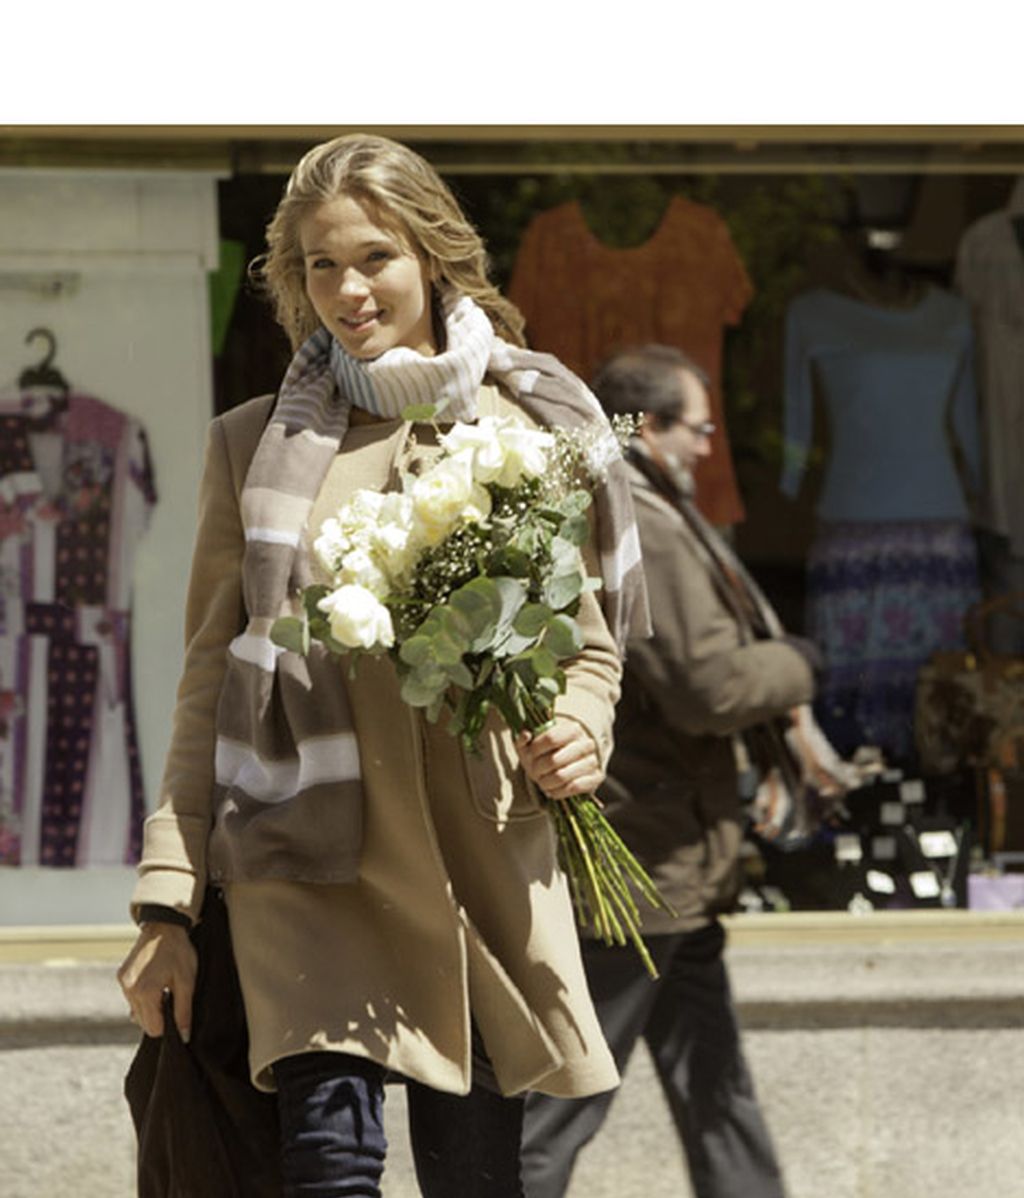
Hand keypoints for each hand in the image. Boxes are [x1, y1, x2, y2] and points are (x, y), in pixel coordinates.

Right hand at [117, 923, 196, 1040]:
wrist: (164, 924)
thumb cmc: (178, 951)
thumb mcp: (187, 981)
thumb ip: (184, 1011)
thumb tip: (184, 1037)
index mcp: (144, 992)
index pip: (153, 1029)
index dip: (167, 1024)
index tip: (176, 1008)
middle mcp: (129, 990)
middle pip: (143, 1022)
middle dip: (159, 1015)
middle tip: (172, 994)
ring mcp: (123, 983)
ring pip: (137, 1011)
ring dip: (151, 1005)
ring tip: (164, 985)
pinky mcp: (121, 976)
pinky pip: (132, 997)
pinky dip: (143, 996)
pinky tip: (155, 980)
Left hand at [515, 718, 603, 800]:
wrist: (565, 765)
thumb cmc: (545, 753)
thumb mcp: (532, 745)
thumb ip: (524, 739)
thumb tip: (526, 735)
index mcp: (573, 728)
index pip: (551, 738)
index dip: (535, 749)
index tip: (530, 755)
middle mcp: (587, 743)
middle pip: (554, 760)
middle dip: (538, 769)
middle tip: (533, 772)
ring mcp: (593, 761)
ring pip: (562, 776)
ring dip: (546, 782)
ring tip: (542, 781)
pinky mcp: (596, 777)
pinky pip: (574, 787)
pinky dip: (558, 792)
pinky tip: (551, 790)